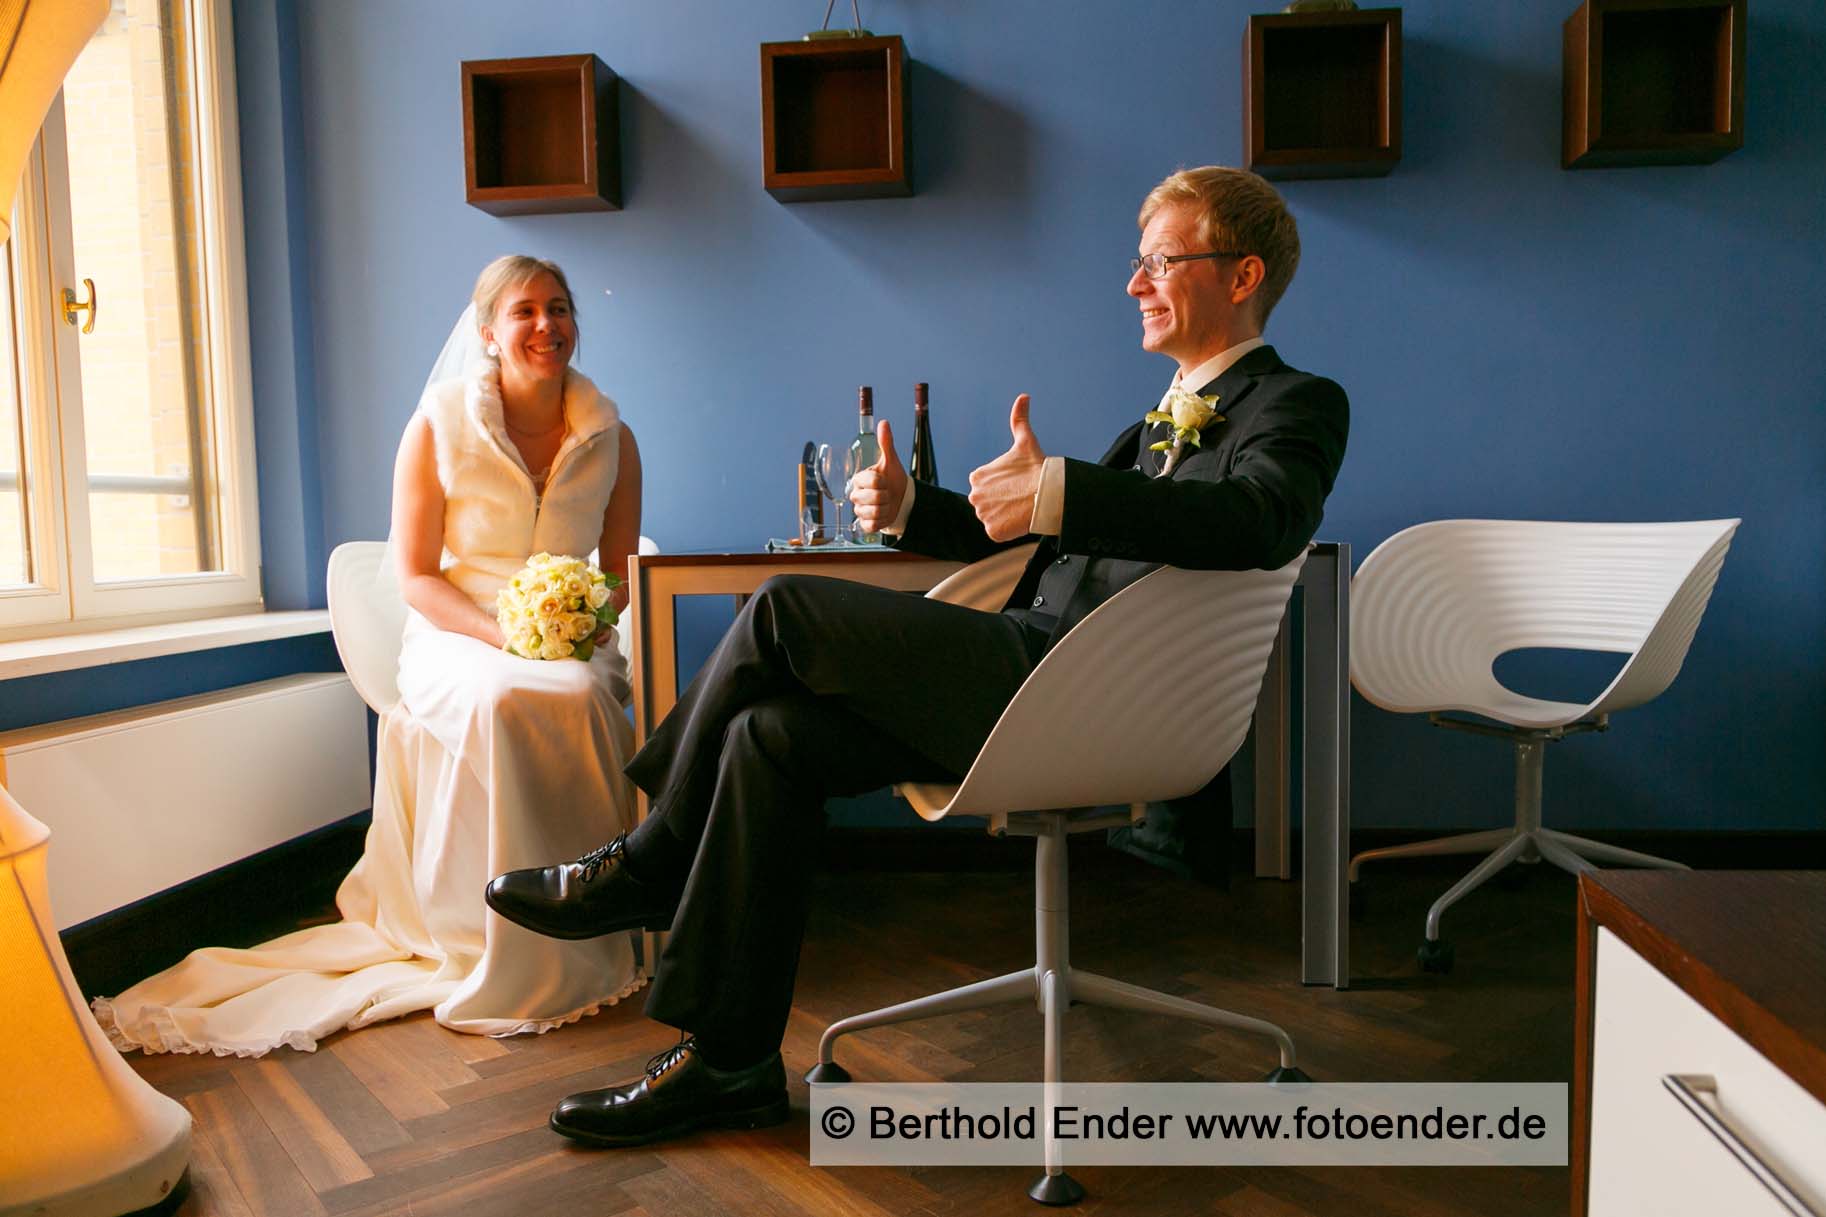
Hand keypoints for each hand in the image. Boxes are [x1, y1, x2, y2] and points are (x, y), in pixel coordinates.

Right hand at [849, 419, 907, 535]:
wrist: (901, 499)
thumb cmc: (893, 479)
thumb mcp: (890, 461)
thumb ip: (886, 443)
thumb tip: (883, 422)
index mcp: (859, 479)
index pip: (872, 481)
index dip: (883, 482)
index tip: (885, 480)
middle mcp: (855, 495)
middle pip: (873, 497)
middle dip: (886, 496)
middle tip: (887, 493)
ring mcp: (859, 510)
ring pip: (873, 512)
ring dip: (886, 509)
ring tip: (886, 504)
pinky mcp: (864, 525)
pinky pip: (871, 525)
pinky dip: (881, 521)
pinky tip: (884, 515)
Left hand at [968, 394, 1045, 541]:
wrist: (1049, 493)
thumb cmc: (1037, 467)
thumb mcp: (1025, 441)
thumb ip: (1019, 419)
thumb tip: (1023, 397)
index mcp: (977, 476)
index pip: (987, 486)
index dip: (1004, 487)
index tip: (1017, 484)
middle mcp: (974, 495)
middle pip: (989, 503)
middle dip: (1003, 502)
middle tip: (1020, 497)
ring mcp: (983, 515)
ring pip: (994, 518)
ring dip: (1006, 515)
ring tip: (1021, 507)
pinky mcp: (993, 531)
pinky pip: (998, 532)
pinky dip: (1009, 529)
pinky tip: (1020, 519)